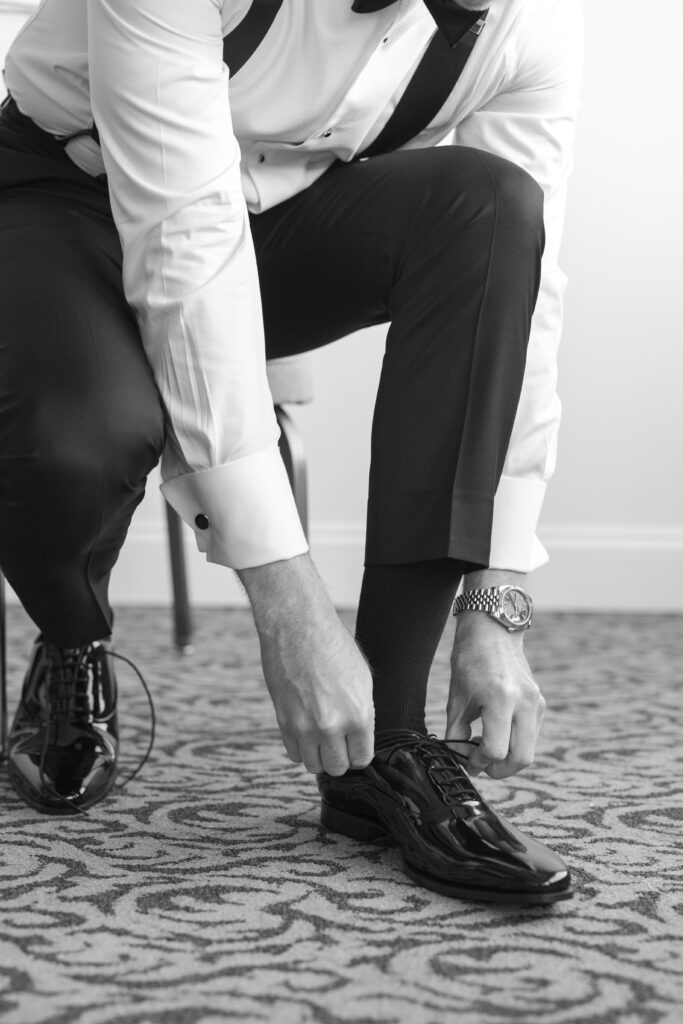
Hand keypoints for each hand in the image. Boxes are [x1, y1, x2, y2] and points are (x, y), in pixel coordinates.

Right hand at [239, 554, 374, 775]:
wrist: (298, 627)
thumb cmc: (333, 646)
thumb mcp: (362, 679)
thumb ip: (362, 713)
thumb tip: (359, 738)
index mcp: (358, 714)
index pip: (362, 758)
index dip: (359, 753)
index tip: (355, 745)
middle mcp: (331, 725)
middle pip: (337, 767)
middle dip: (340, 757)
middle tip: (339, 741)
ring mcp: (304, 726)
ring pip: (314, 766)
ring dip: (319, 755)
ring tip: (321, 737)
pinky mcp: (283, 721)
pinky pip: (293, 753)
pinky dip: (301, 748)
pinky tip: (306, 731)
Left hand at [446, 611, 545, 779]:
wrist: (493, 630)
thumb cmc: (470, 660)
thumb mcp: (457, 698)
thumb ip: (456, 732)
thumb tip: (459, 759)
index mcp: (500, 699)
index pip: (495, 749)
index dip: (478, 762)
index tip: (467, 761)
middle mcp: (524, 702)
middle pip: (521, 758)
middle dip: (500, 770)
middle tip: (481, 766)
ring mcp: (536, 702)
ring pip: (529, 749)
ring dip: (509, 758)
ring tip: (487, 750)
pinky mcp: (540, 702)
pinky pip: (531, 734)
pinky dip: (516, 743)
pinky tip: (498, 734)